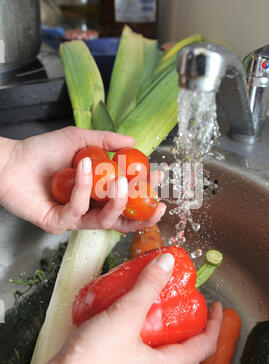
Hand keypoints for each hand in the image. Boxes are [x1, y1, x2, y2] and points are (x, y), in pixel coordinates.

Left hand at [0, 127, 165, 233]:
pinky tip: (84, 167)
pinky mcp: (58, 223)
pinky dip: (84, 188)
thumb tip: (133, 141)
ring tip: (122, 181)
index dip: (145, 197)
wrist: (10, 161)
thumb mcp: (79, 140)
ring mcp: (74, 219)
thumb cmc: (42, 152)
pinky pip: (77, 210)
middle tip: (155, 201)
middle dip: (142, 214)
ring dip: (117, 202)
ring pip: (104, 220)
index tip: (159, 181)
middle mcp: (88, 210)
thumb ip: (106, 141)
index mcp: (97, 195)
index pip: (126, 202)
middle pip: (121, 220)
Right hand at [43, 253, 222, 363]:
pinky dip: (133, 332)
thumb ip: (147, 287)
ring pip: (154, 348)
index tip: (217, 306)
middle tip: (177, 298)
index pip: (204, 345)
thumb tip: (167, 263)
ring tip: (145, 302)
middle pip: (179, 346)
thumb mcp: (126, 316)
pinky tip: (117, 317)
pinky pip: (133, 351)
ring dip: (156, 324)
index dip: (214, 323)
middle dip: (181, 320)